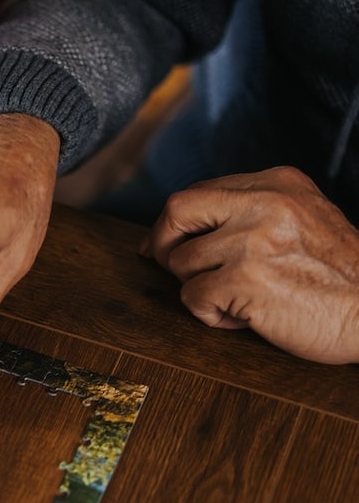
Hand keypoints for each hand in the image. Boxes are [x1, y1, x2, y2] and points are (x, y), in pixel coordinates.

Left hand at [141, 166, 358, 363]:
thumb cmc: (338, 277)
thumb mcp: (302, 221)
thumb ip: (250, 214)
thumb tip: (173, 227)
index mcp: (277, 184)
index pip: (200, 192)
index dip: (175, 223)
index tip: (164, 245)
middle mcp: (264, 203)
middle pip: (176, 210)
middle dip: (163, 243)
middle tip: (176, 269)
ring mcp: (252, 240)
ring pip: (181, 261)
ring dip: (199, 287)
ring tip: (238, 298)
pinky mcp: (245, 279)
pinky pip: (192, 297)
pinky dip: (211, 315)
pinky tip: (245, 318)